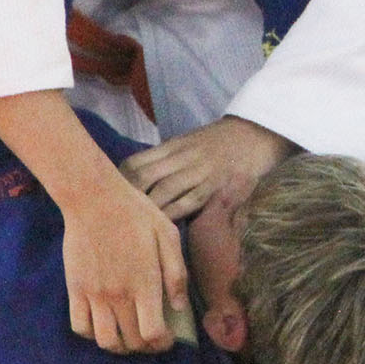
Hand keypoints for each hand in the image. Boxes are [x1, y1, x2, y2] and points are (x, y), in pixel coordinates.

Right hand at [60, 176, 188, 352]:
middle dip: (145, 346)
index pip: (152, 334)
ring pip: (105, 341)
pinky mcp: (75, 289)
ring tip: (126, 335)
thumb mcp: (168, 235)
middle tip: (149, 336)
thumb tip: (179, 307)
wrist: (94, 198)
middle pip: (131, 341)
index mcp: (145, 284)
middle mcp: (119, 295)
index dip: (162, 343)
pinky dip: (92, 333)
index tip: (166, 338)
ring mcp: (94, 294)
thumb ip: (176, 273)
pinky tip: (102, 322)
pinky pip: (80, 326)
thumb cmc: (136, 213)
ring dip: (119, 346)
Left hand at [121, 116, 295, 220]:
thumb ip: (165, 160)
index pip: (135, 162)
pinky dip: (174, 215)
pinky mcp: (217, 186)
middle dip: (127, 198)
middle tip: (114, 218)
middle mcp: (182, 158)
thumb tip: (137, 181)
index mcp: (173, 146)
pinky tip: (163, 229)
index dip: (119, 181)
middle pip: (144, 177)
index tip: (108, 198)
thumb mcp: (188, 143)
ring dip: (148, 210)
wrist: (256, 134)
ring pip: (164, 191)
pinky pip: (190, 203)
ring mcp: (200, 172)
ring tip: (133, 228)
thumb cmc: (219, 143)